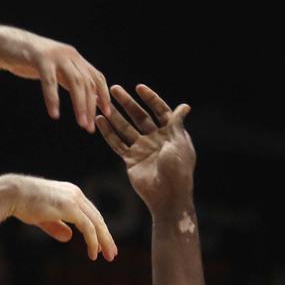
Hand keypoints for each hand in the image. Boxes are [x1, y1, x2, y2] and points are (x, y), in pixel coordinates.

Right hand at [0, 25, 110, 131]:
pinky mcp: (39, 58)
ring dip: (79, 105)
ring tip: (81, 123)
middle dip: (90, 106)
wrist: (6, 45)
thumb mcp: (55, 70)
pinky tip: (54, 113)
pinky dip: (53, 98)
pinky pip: (49, 81)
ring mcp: (55, 56)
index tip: (106, 113)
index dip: (103, 95)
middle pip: (87, 82)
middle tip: (89, 127)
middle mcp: (69, 55)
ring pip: (75, 82)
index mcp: (75, 58)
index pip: (96, 76)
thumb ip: (69, 80)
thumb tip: (85, 98)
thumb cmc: (29, 61)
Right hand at [0, 175, 116, 260]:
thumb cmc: (23, 204)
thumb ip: (57, 226)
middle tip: (112, 254)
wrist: (13, 194)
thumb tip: (69, 237)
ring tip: (108, 256)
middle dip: (106, 237)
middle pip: (97, 218)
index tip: (102, 245)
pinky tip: (93, 254)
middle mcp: (76, 194)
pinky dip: (93, 242)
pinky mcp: (71, 208)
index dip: (98, 230)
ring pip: (96, 223)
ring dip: (104, 241)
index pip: (90, 214)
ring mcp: (74, 200)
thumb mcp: (43, 217)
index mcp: (71, 194)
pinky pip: (88, 228)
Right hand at [99, 84, 195, 214]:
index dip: (151, 99)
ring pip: (125, 128)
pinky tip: (100, 121)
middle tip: (114, 89)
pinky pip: (117, 144)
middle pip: (139, 117)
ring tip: (101, 103)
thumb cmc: (178, 169)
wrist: (168, 196)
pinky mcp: (131, 160)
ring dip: (114, 115)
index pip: (160, 111)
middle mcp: (155, 139)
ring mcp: (142, 149)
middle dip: (127, 103)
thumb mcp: (180, 143)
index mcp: (170, 133)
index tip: (139, 87)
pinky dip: (108, 133)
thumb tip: (184, 106)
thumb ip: (177, 124)